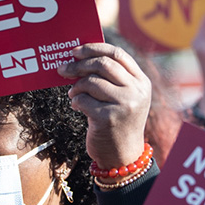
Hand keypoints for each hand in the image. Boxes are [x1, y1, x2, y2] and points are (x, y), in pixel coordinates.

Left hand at [58, 43, 150, 170]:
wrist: (122, 156)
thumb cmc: (117, 122)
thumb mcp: (123, 97)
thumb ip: (111, 78)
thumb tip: (80, 57)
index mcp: (141, 82)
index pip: (117, 54)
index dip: (94, 48)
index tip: (76, 51)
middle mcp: (136, 91)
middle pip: (103, 64)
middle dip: (80, 65)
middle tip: (63, 69)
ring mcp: (124, 105)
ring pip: (92, 82)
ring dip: (76, 86)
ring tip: (73, 93)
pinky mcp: (108, 118)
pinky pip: (83, 100)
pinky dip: (76, 101)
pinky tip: (78, 107)